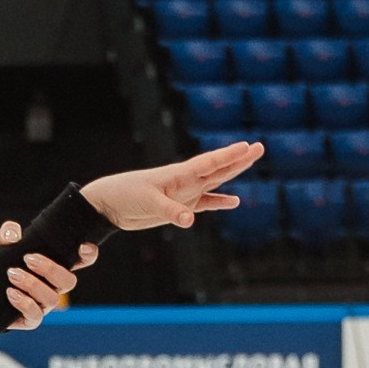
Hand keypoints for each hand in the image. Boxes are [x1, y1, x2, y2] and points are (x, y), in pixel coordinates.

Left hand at [0, 222, 98, 331]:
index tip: (82, 247)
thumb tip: (13, 233)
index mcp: (52, 268)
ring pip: (52, 298)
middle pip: (69, 281)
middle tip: (28, 259)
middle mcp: (52, 287)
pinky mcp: (30, 319)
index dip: (87, 255)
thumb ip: (6, 236)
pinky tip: (11, 293)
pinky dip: (24, 303)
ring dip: (33, 284)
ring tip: (12, 274)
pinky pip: (36, 315)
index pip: (79, 262)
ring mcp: (43, 304)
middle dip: (51, 269)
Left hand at [79, 143, 265, 231]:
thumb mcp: (147, 203)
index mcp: (179, 175)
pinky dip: (219, 203)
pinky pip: (204, 203)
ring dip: (233, 173)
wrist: (109, 205)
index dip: (228, 156)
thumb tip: (190, 220)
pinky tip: (234, 202)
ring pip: (215, 181)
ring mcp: (184, 193)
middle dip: (238, 158)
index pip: (209, 163)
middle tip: (259, 147)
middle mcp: (186, 181)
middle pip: (218, 168)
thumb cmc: (125, 196)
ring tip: (251, 161)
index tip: (247, 147)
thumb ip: (170, 211)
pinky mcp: (180, 207)